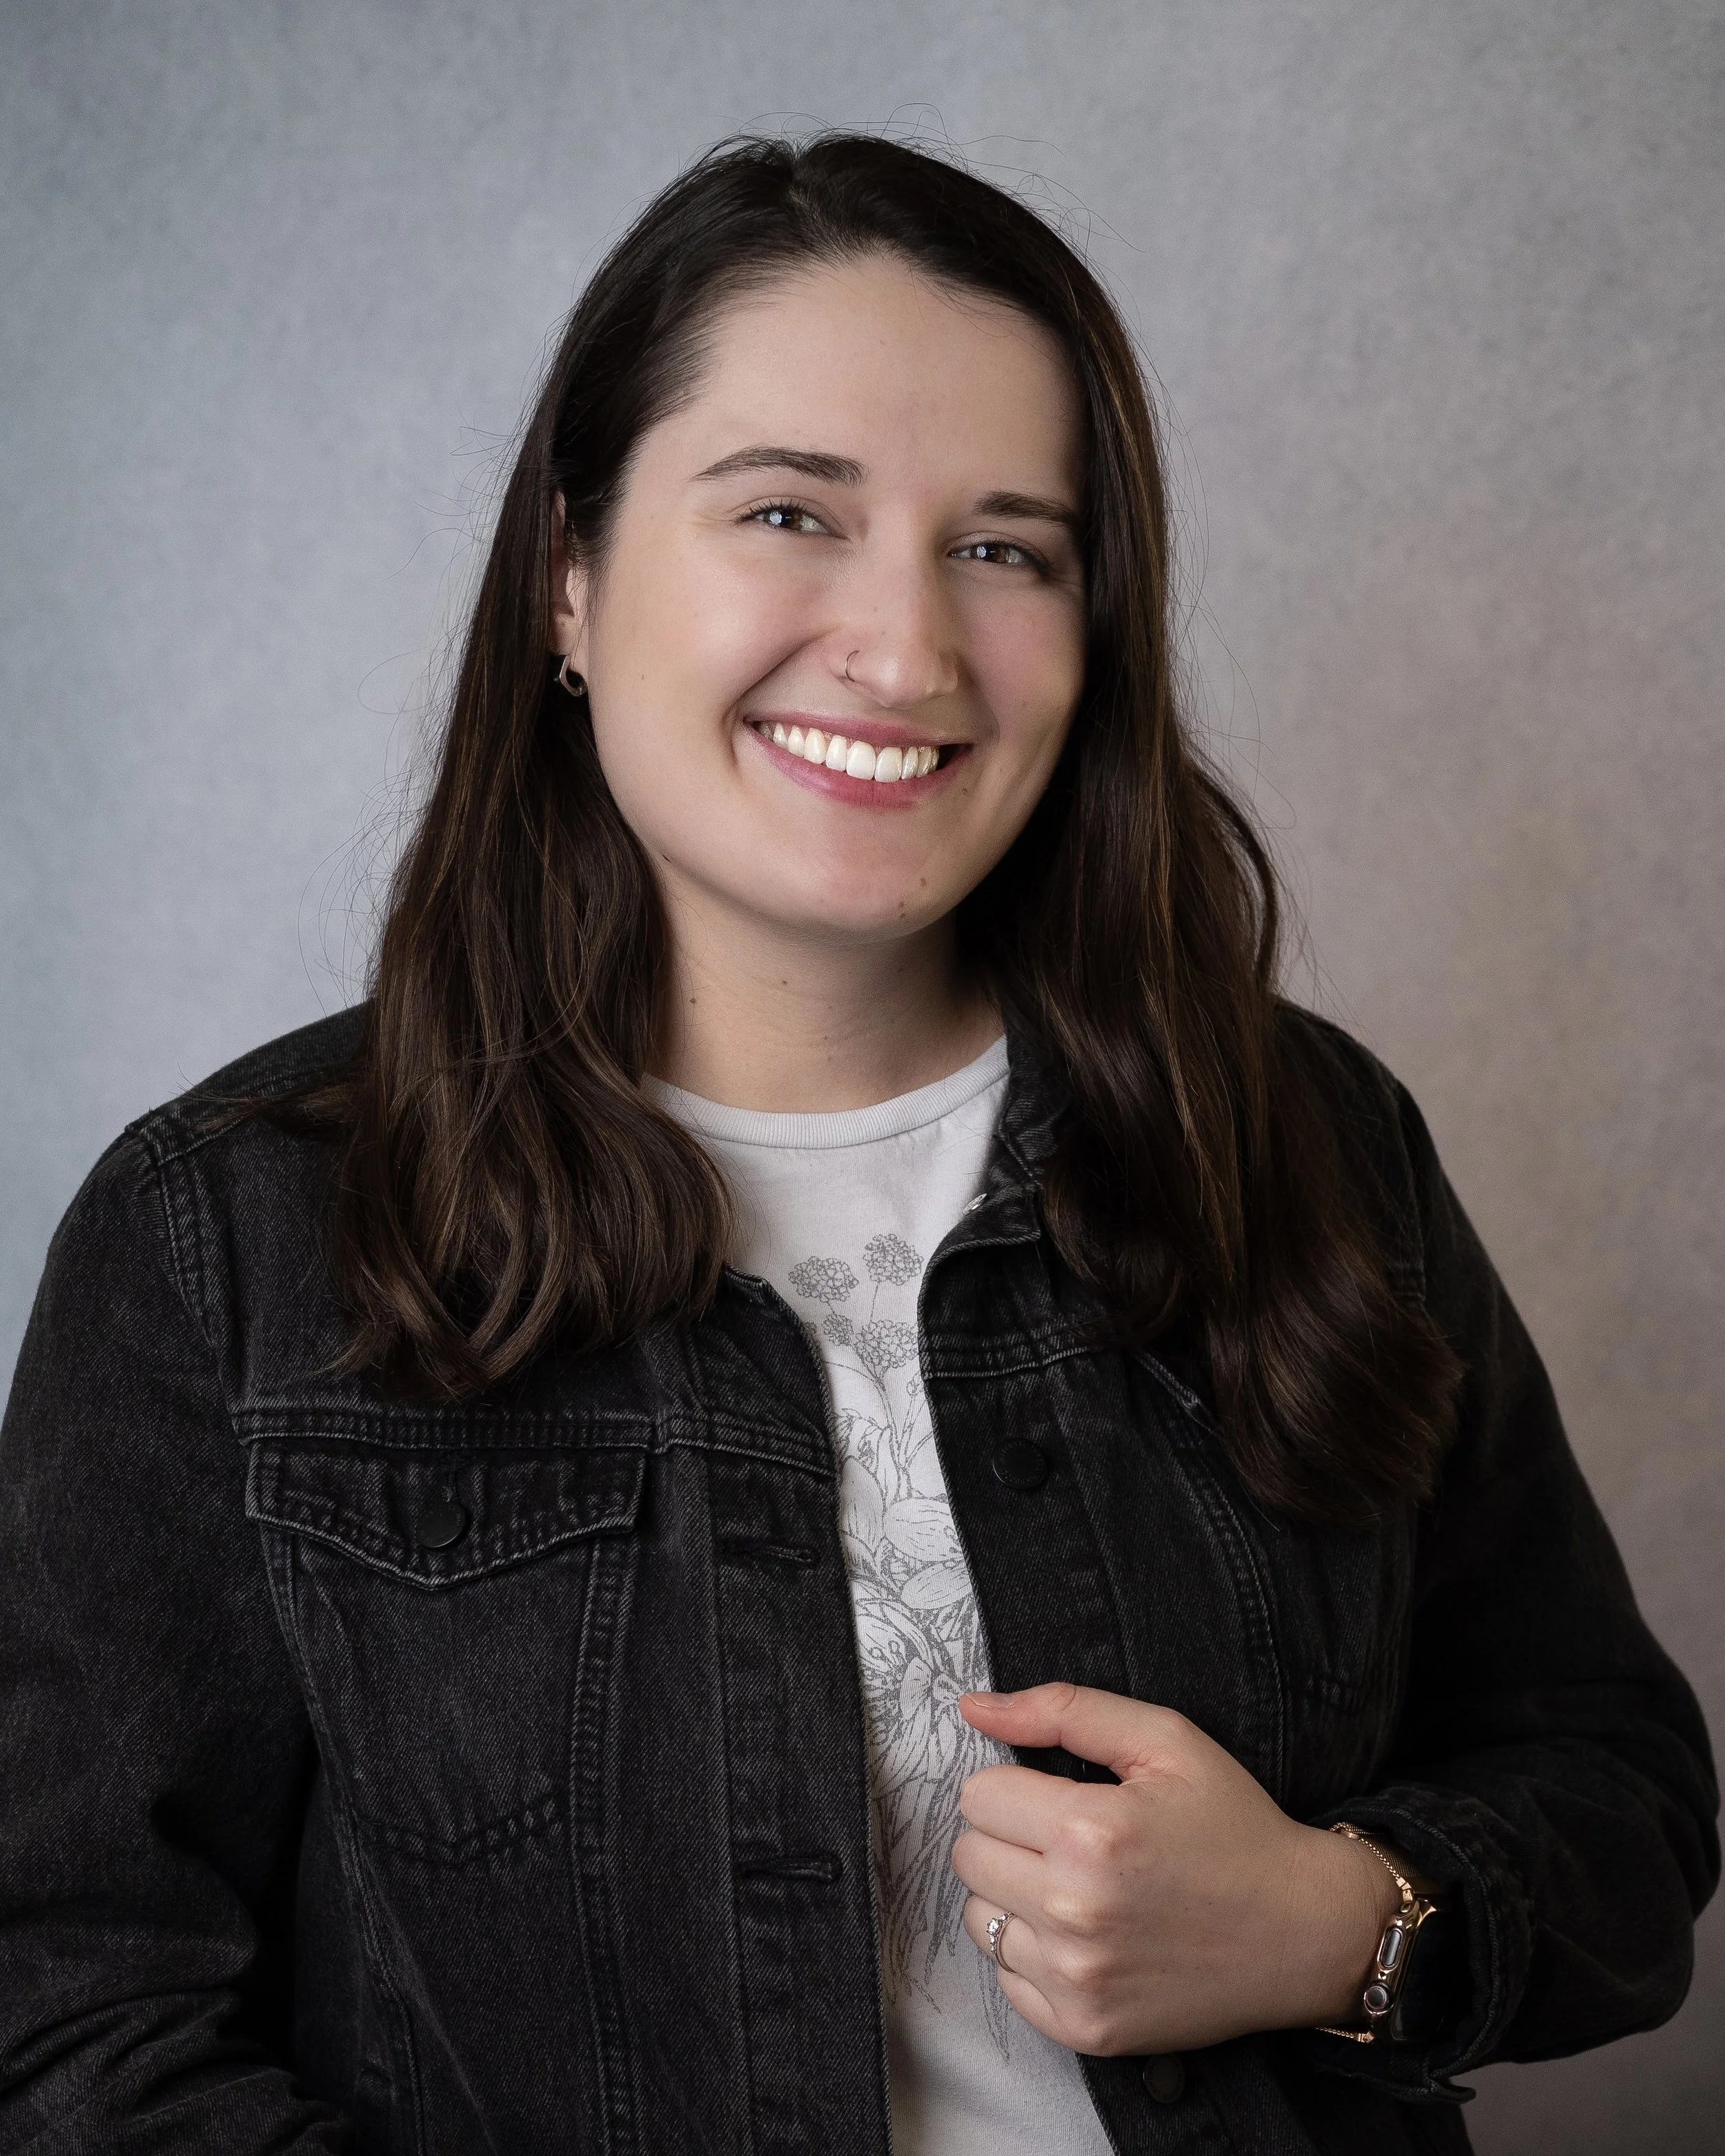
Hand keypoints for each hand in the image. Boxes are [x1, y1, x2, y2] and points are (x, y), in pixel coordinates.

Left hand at [952, 1683, 1398, 2056]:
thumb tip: (974, 1706)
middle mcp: (1074, 1910)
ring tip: (1077, 1887)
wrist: (1304, 1932)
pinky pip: (1006, 1977)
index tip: (1059, 1796)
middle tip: (1069, 1840)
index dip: (1016, 1786)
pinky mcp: (1084, 2029)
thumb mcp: (1165, 1740)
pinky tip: (1086, 1936)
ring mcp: (1078, 1978)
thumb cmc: (1234, 1826)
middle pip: (969, 1855)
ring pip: (978, 1917)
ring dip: (1015, 1896)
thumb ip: (1062, 1710)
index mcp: (1090, 1831)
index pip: (978, 1796)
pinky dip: (1032, 1954)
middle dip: (1010, 1836)